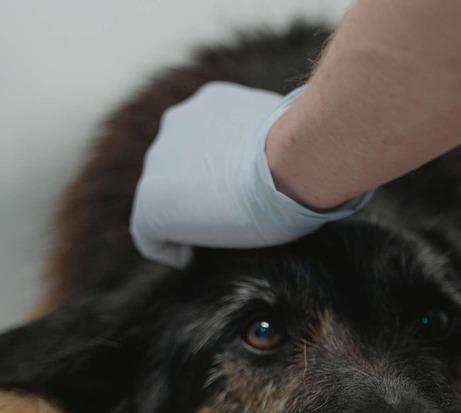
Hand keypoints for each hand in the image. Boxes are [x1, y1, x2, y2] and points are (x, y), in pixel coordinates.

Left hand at [130, 83, 372, 266]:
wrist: (294, 162)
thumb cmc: (309, 151)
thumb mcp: (293, 137)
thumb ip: (280, 144)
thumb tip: (305, 164)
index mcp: (210, 105)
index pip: (206, 144)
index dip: (222, 174)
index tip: (242, 196)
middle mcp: (176, 126)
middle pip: (179, 169)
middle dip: (202, 194)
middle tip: (232, 221)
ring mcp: (159, 164)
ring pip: (165, 199)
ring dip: (188, 218)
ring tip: (214, 241)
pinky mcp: (151, 204)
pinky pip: (151, 235)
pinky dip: (170, 248)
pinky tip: (192, 258)